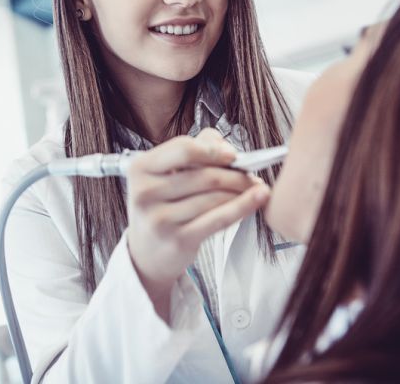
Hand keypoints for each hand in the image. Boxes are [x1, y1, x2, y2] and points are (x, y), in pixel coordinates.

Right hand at [126, 128, 269, 320]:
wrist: (147, 252)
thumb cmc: (162, 205)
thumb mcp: (165, 174)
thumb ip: (193, 151)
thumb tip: (225, 147)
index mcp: (140, 168)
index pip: (183, 149)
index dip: (213, 150)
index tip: (233, 155)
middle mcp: (145, 192)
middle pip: (204, 175)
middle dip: (235, 174)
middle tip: (251, 175)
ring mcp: (160, 219)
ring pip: (215, 197)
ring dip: (242, 190)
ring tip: (254, 188)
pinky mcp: (178, 240)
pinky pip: (219, 219)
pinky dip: (243, 206)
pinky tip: (259, 198)